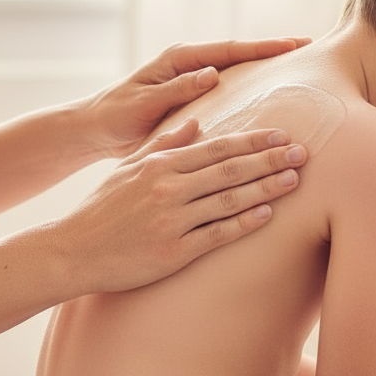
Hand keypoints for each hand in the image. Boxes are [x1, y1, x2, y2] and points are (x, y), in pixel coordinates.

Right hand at [56, 118, 307, 292]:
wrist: (72, 250)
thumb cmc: (101, 209)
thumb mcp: (129, 168)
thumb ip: (164, 144)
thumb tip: (196, 123)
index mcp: (160, 164)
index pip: (217, 148)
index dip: (253, 140)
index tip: (282, 134)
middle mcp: (168, 188)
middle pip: (230, 169)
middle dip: (270, 159)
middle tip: (304, 151)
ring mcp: (171, 220)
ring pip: (229, 199)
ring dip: (266, 188)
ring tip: (295, 179)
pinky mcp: (172, 252)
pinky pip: (217, 234)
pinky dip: (244, 222)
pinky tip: (268, 214)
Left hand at [82, 38, 310, 157]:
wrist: (96, 129)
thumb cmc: (116, 115)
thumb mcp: (145, 102)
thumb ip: (177, 89)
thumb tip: (212, 73)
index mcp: (180, 59)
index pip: (231, 49)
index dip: (265, 47)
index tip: (294, 44)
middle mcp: (190, 65)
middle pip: (241, 54)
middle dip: (273, 51)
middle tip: (309, 48)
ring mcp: (193, 79)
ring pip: (238, 70)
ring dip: (265, 68)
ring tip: (298, 69)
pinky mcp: (193, 96)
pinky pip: (229, 89)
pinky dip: (250, 88)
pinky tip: (270, 97)